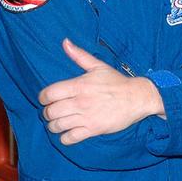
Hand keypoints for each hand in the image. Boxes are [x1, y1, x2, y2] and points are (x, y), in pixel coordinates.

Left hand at [39, 39, 163, 144]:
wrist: (138, 97)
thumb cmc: (117, 82)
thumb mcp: (98, 66)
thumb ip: (79, 55)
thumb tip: (64, 42)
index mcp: (79, 85)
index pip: (48, 94)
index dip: (43, 98)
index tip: (48, 99)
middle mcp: (80, 101)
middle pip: (50, 112)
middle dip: (48, 113)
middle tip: (54, 111)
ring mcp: (86, 117)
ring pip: (56, 126)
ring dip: (54, 125)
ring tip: (59, 122)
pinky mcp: (92, 130)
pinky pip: (69, 138)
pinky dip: (65, 138)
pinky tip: (68, 132)